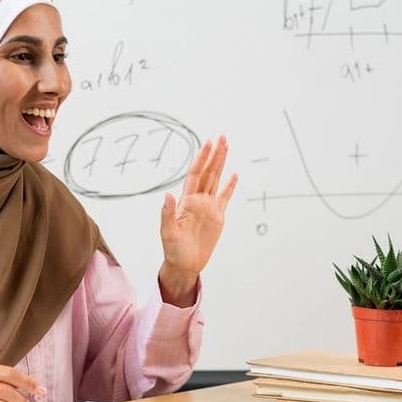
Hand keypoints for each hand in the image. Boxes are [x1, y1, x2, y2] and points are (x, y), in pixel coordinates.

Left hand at [159, 135, 236, 304]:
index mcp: (187, 201)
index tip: (208, 143)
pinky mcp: (217, 217)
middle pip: (208, 172)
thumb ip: (168, 214)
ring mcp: (208, 207)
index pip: (196, 174)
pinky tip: (234, 174)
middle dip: (215, 154)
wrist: (184, 264)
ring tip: (226, 146)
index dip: (202, 158)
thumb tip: (168, 195)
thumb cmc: (173, 250)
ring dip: (221, 163)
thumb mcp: (168, 233)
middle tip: (222, 137)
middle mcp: (198, 200)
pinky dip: (229, 186)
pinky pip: (225, 197)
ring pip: (216, 180)